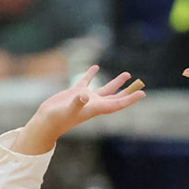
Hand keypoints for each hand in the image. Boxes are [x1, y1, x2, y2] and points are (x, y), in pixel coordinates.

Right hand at [19, 66, 145, 152]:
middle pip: (116, 97)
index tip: (142, 93)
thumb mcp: (68, 110)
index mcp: (96, 108)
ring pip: (105, 89)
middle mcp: (94, 103)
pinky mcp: (75, 92)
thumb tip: (85, 96)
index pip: (117, 103)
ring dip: (116, 82)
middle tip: (140, 83)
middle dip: (128, 91)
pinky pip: (86, 82)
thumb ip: (78, 102)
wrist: (46, 121)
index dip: (130, 99)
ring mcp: (85, 98)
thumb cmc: (58, 118)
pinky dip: (91, 74)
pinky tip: (96, 67)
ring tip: (126, 74)